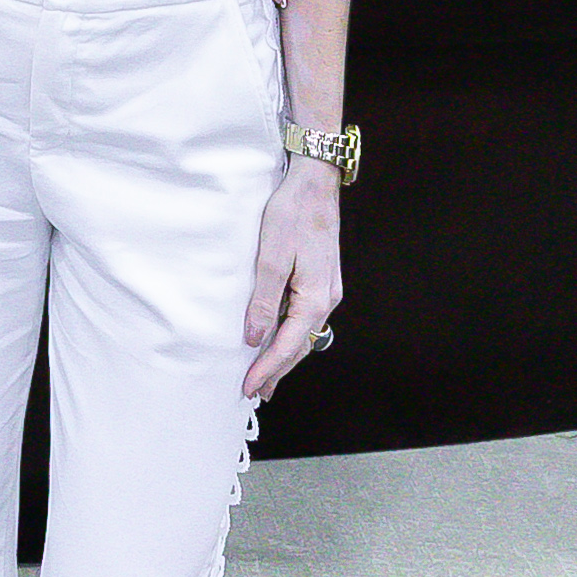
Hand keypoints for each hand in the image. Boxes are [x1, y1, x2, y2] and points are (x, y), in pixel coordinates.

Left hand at [242, 157, 342, 400]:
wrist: (315, 184)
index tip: (248, 387)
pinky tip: (277, 337)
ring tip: (265, 375)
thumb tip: (254, 338)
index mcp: (315, 298)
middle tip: (255, 392)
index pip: (287, 346)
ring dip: (284, 355)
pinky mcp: (321, 280)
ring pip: (304, 333)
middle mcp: (326, 299)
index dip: (266, 369)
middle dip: (277, 370)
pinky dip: (290, 334)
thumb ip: (263, 301)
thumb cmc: (292, 215)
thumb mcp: (271, 258)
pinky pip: (305, 317)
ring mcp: (327, 290)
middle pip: (299, 346)